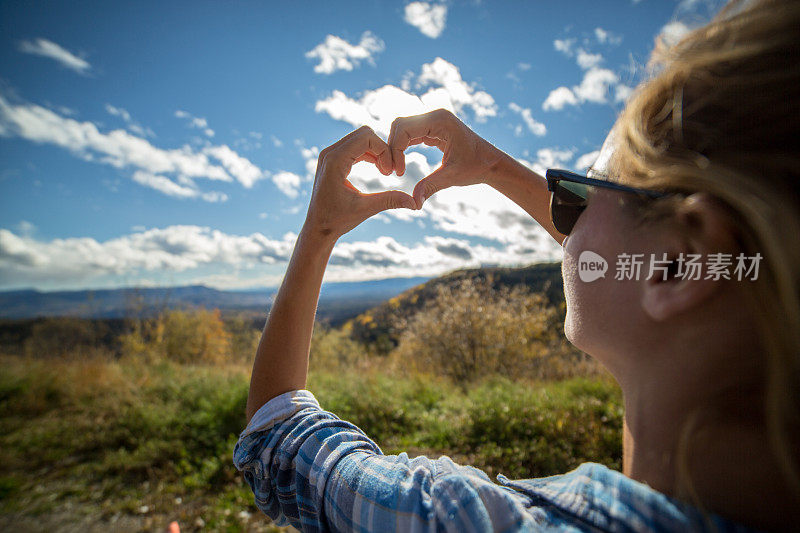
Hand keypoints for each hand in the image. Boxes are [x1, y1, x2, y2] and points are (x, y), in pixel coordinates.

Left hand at [303, 126, 416, 241]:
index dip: (384, 151)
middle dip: (382, 149)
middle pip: (364, 133)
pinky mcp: (332, 159)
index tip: (390, 173)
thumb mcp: (366, 209)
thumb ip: (390, 201)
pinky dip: (369, 154)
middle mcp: (329, 153)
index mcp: (335, 161)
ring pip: (360, 138)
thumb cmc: (337, 220)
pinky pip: (355, 146)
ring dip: (377, 152)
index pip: (366, 137)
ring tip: (385, 173)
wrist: (317, 228)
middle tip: (389, 172)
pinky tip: (378, 170)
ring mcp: (329, 154)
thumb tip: (416, 203)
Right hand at [387, 108, 505, 208]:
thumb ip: (431, 186)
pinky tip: (402, 165)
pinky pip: (410, 134)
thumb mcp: (452, 177)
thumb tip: (414, 204)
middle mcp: (435, 115)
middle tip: (392, 172)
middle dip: (392, 148)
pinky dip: (403, 148)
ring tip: (397, 170)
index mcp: (440, 121)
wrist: (491, 163)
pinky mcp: (433, 127)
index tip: (397, 173)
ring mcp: (434, 120)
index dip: (395, 150)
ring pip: (402, 128)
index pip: (404, 129)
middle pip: (399, 125)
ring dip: (395, 148)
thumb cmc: (476, 167)